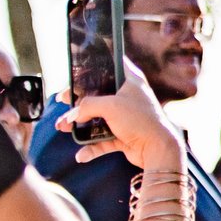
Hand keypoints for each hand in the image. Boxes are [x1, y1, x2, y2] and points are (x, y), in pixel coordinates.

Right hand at [58, 56, 186, 171]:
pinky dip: (91, 147)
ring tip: (62, 126)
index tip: (76, 69)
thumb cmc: (140, 121)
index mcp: (130, 81)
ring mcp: (125, 117)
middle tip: (62, 100)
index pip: (110, 65)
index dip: (93, 66)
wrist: (158, 149)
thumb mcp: (110, 106)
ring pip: (96, 118)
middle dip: (78, 99)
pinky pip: (102, 140)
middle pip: (97, 94)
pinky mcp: (123, 135)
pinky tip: (81, 155)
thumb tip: (71, 115)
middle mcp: (128, 96)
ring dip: (78, 124)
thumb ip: (87, 106)